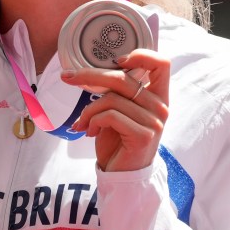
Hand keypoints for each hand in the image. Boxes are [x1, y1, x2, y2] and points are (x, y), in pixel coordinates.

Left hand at [60, 49, 169, 171]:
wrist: (123, 174)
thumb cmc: (119, 139)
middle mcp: (160, 106)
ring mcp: (154, 121)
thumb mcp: (120, 110)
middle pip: (122, 78)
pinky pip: (110, 116)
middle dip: (89, 75)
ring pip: (111, 99)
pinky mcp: (143, 136)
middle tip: (67, 77)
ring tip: (82, 122)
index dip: (140, 54)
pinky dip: (93, 121)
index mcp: (158, 95)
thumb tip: (88, 70)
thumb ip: (117, 91)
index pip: (161, 63)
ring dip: (88, 110)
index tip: (116, 60)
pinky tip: (89, 131)